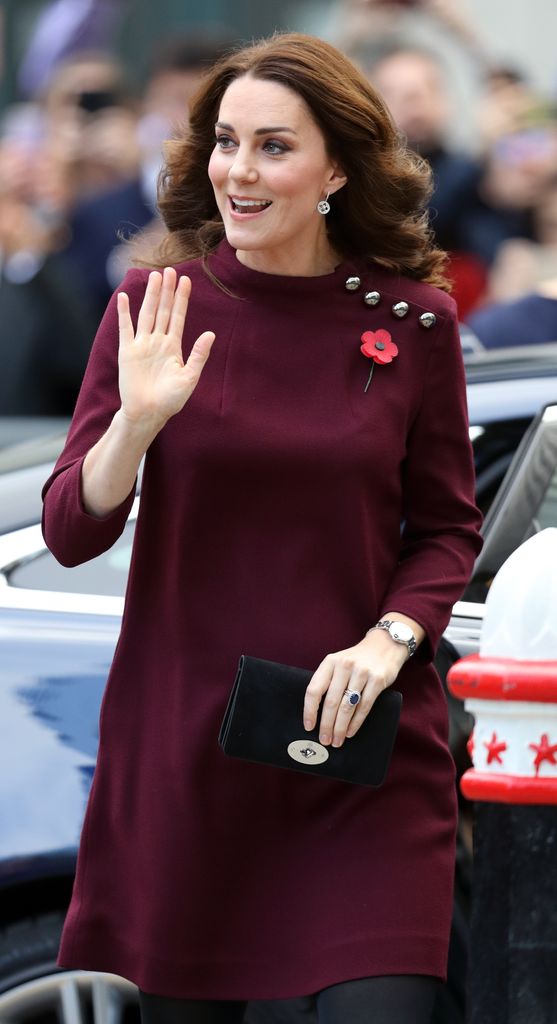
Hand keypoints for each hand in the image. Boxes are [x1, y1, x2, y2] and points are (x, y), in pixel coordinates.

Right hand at [117, 267, 214, 430]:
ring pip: (146, 314)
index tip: (186, 280)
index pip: (178, 316)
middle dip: (166, 291)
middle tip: (169, 270)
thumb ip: (199, 355)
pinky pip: (125, 328)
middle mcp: (157, 342)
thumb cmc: (170, 400)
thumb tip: (210, 334)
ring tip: (154, 276)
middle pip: (162, 310)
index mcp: (173, 347)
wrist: (148, 413)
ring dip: (150, 296)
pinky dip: (124, 313)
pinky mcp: (127, 352)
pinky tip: (124, 297)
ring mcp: (142, 345)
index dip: (181, 298)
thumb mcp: (189, 377)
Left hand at [303, 630, 408, 747]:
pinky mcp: (377, 680)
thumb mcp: (338, 662)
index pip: (314, 689)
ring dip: (340, 727)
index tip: (309, 726)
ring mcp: (362, 672)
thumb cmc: (357, 659)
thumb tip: (316, 713)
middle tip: (324, 740)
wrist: (385, 645)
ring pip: (347, 707)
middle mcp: (344, 666)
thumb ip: (328, 681)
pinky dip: (356, 722)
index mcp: (330, 662)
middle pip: (331, 702)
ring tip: (336, 740)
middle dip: (326, 725)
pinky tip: (350, 731)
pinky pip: (364, 706)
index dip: (309, 711)